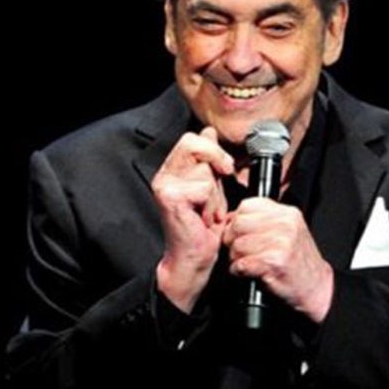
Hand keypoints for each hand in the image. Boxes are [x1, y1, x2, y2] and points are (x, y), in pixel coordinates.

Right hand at [152, 127, 234, 312]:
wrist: (194, 257)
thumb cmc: (203, 227)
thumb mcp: (212, 186)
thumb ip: (210, 160)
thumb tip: (210, 131)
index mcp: (173, 170)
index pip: (192, 138)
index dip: (213, 149)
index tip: (224, 169)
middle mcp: (164, 174)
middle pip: (194, 143)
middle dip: (215, 163)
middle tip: (218, 187)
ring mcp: (164, 184)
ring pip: (203, 168)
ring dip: (215, 193)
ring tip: (207, 210)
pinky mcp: (170, 196)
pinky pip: (204, 187)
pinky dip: (211, 205)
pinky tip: (203, 218)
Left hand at [223, 197, 333, 322]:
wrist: (317, 286)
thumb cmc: (298, 261)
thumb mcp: (286, 231)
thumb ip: (262, 220)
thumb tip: (229, 217)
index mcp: (287, 213)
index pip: (247, 205)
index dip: (236, 220)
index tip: (239, 233)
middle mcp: (285, 224)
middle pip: (238, 224)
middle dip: (232, 240)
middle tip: (239, 251)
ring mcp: (281, 243)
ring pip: (237, 245)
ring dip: (235, 258)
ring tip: (247, 262)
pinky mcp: (274, 263)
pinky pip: (242, 263)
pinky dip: (239, 271)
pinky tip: (248, 273)